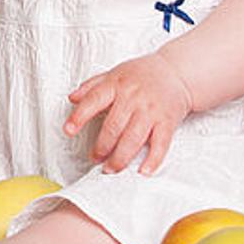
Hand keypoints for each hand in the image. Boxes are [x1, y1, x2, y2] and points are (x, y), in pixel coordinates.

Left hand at [63, 52, 192, 175]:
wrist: (176, 72)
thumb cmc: (143, 74)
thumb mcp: (114, 73)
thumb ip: (92, 86)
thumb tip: (72, 98)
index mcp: (117, 84)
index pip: (94, 100)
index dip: (79, 116)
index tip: (68, 130)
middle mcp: (133, 97)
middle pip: (113, 126)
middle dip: (101, 147)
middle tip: (95, 158)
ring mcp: (151, 110)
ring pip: (133, 138)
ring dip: (120, 158)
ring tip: (111, 168)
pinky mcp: (167, 121)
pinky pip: (160, 144)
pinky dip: (152, 160)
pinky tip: (143, 170)